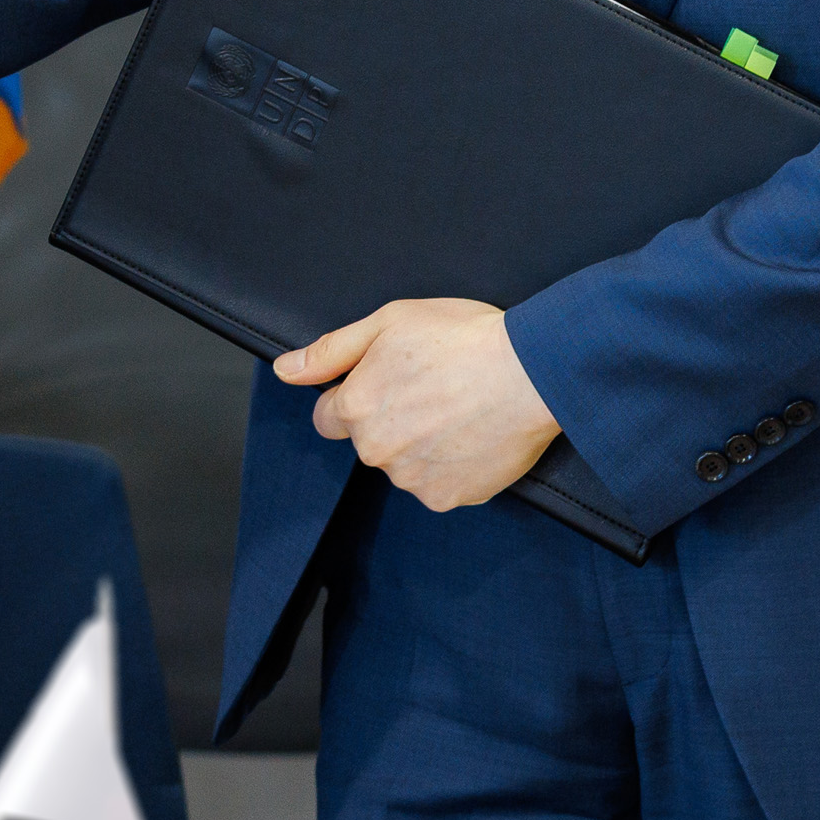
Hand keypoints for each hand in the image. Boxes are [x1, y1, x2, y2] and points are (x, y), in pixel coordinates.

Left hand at [277, 298, 558, 509]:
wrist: (533, 372)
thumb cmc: (464, 338)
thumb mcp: (389, 322)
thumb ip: (331, 350)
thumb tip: (286, 370)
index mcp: (356, 407)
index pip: (329, 417)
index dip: (356, 395)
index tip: (389, 382)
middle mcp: (377, 450)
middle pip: (368, 441)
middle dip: (389, 420)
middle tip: (433, 389)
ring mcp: (413, 479)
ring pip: (403, 464)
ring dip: (421, 445)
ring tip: (459, 410)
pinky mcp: (450, 497)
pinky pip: (439, 485)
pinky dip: (452, 466)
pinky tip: (474, 435)